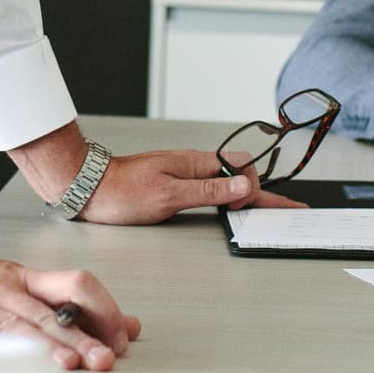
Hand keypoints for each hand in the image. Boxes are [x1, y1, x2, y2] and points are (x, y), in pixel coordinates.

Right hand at [0, 206, 140, 369]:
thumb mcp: (16, 286)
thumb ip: (68, 305)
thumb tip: (125, 329)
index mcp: (22, 280)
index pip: (75, 287)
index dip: (102, 311)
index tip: (120, 339)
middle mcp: (0, 289)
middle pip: (50, 310)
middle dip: (80, 337)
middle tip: (103, 359)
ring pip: (13, 324)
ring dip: (43, 346)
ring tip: (66, 365)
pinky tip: (5, 368)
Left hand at [75, 142, 299, 220]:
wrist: (87, 186)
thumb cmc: (120, 192)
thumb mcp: (167, 196)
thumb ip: (208, 192)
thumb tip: (243, 188)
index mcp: (195, 164)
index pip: (242, 171)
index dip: (261, 190)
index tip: (277, 207)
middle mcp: (192, 166)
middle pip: (238, 175)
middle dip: (264, 191)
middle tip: (286, 208)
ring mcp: (182, 174)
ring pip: (225, 181)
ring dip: (247, 193)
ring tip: (267, 208)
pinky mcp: (172, 184)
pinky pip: (209, 188)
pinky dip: (227, 196)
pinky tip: (231, 204)